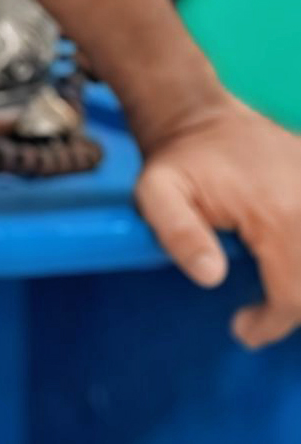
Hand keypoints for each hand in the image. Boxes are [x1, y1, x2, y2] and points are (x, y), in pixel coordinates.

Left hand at [133, 90, 300, 346]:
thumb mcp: (156, 192)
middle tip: (257, 314)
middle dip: (291, 308)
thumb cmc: (179, 159)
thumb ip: (178, 234)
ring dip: (299, 283)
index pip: (294, 295)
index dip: (271, 323)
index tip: (242, 329)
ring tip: (273, 291)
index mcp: (278, 213)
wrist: (199, 114)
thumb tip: (212, 276)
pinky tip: (285, 261)